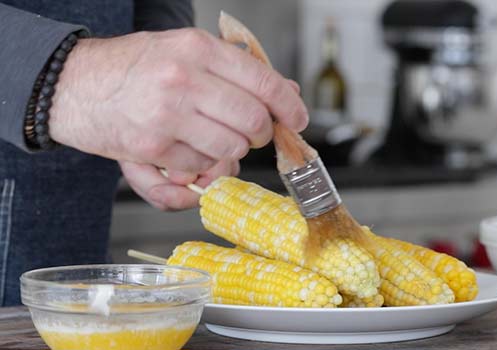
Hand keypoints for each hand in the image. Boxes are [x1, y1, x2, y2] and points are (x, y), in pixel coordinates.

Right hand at [48, 28, 306, 208]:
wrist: (74, 85)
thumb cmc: (135, 68)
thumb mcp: (187, 52)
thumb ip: (238, 71)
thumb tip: (289, 93)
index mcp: (197, 49)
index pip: (263, 82)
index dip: (289, 107)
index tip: (297, 119)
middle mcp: (183, 80)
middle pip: (253, 122)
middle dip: (260, 134)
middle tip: (252, 133)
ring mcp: (166, 116)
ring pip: (231, 150)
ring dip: (231, 152)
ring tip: (215, 141)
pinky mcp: (151, 148)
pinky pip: (200, 170)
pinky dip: (202, 167)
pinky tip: (188, 151)